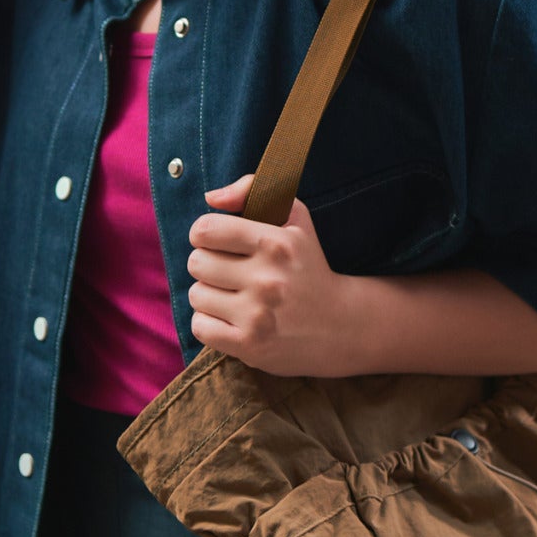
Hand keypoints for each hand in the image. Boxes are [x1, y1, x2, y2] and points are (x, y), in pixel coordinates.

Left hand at [186, 173, 350, 376]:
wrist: (340, 324)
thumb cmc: (307, 265)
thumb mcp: (294, 218)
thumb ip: (253, 190)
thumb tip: (211, 197)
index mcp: (276, 243)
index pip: (205, 230)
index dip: (204, 235)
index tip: (217, 243)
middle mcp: (267, 279)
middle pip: (196, 263)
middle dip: (208, 266)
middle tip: (230, 273)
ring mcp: (258, 315)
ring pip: (196, 295)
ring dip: (210, 296)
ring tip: (234, 297)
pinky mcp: (250, 345)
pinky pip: (199, 326)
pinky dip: (209, 323)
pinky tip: (231, 319)